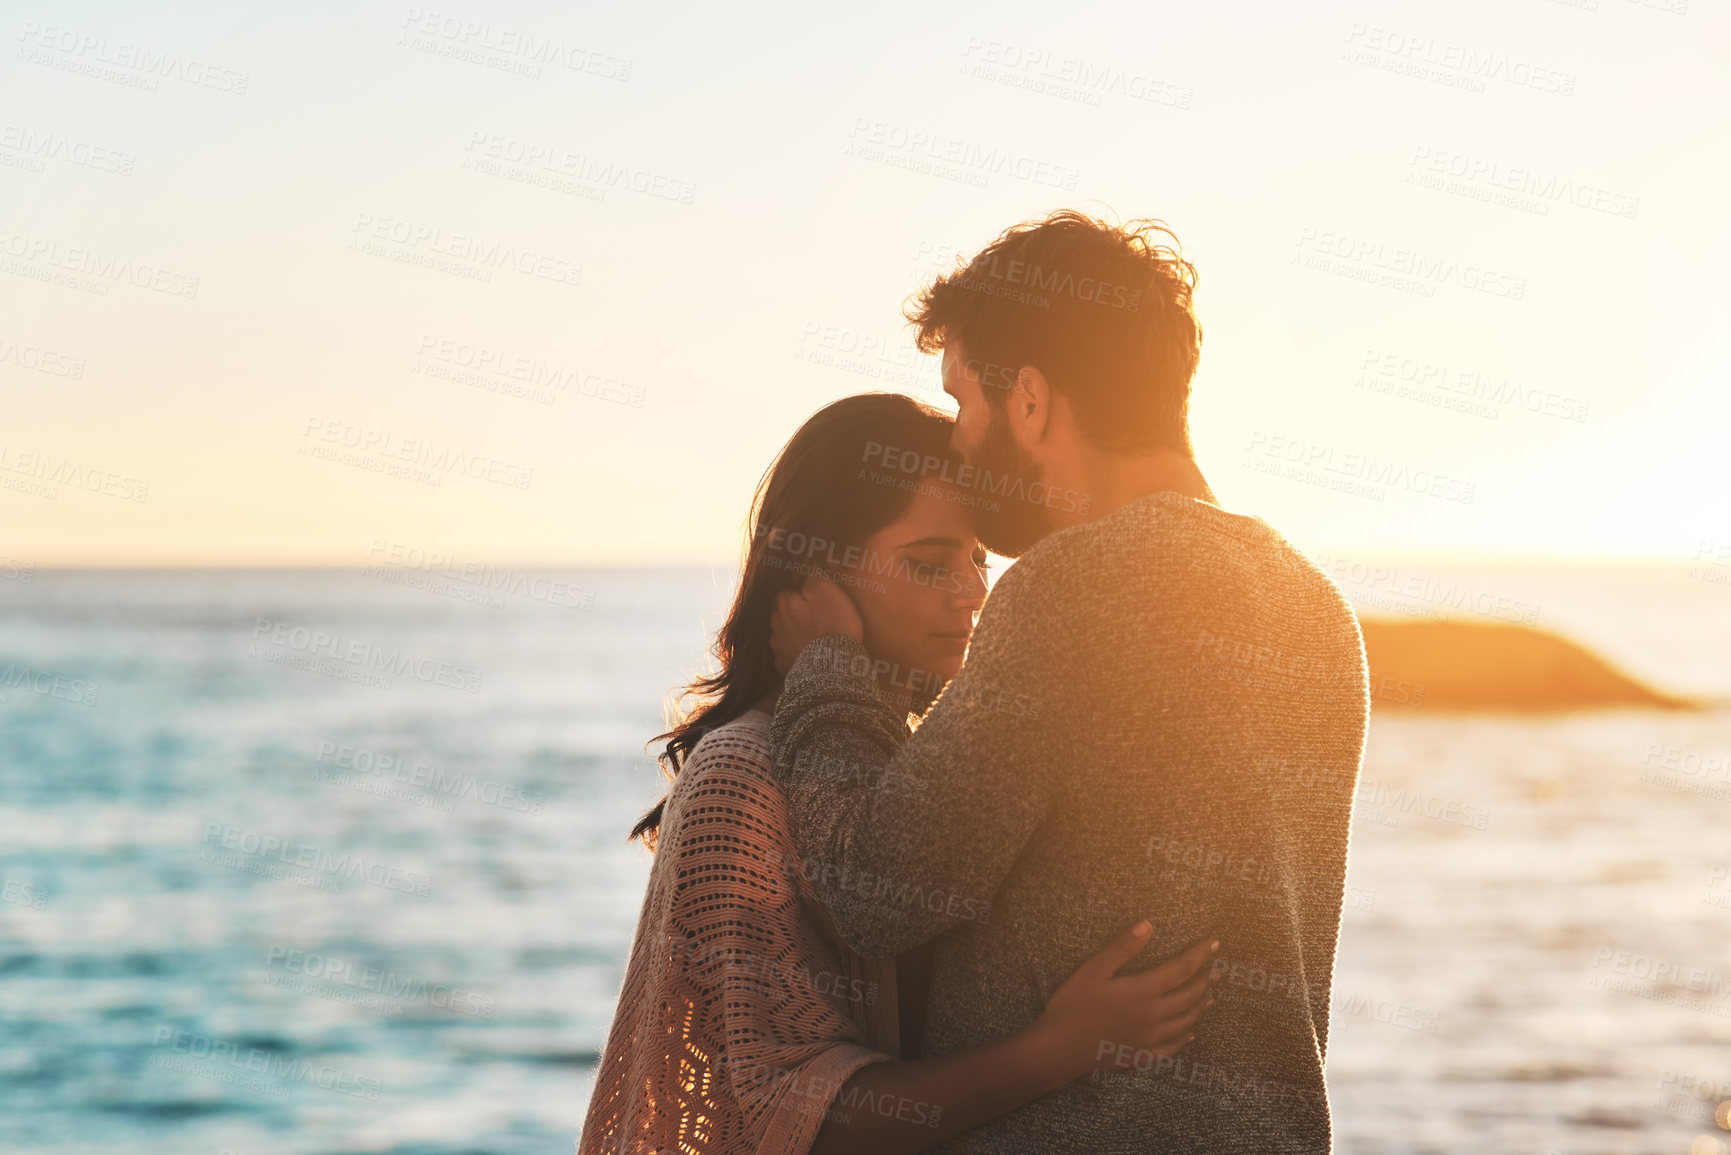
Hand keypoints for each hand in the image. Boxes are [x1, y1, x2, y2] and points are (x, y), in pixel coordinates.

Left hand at [769, 571, 864, 675]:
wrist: (833, 667)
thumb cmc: (833, 625)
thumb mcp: (828, 589)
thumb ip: (813, 574)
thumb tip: (806, 563)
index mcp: (783, 603)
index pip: (786, 590)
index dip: (801, 591)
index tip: (815, 595)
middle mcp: (775, 624)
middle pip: (782, 612)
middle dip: (795, 611)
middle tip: (817, 615)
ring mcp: (778, 646)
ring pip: (783, 633)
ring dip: (794, 632)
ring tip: (815, 636)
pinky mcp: (783, 665)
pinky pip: (787, 654)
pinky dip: (796, 652)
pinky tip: (809, 653)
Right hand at [1028, 923, 1216, 1081]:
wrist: (1058, 1049)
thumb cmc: (1072, 1005)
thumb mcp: (1093, 969)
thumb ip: (1122, 947)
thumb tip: (1148, 925)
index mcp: (1143, 991)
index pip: (1181, 969)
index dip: (1199, 954)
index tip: (1214, 943)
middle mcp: (1153, 1015)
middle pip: (1188, 995)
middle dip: (1204, 979)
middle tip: (1216, 969)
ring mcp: (1149, 1038)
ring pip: (1185, 1022)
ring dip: (1199, 1007)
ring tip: (1210, 997)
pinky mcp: (1140, 1055)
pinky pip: (1170, 1048)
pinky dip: (1183, 1040)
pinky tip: (1189, 1036)